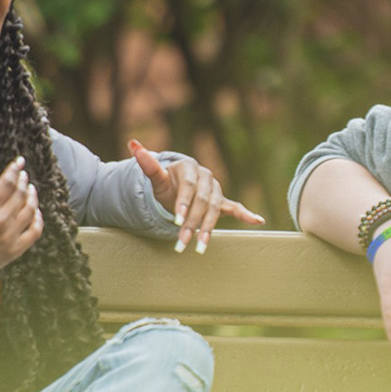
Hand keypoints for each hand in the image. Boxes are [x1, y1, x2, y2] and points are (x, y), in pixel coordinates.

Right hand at [0, 142, 42, 303]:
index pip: (8, 182)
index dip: (15, 170)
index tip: (19, 162)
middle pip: (20, 195)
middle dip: (23, 181)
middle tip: (23, 175)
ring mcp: (8, 238)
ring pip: (30, 211)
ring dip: (32, 197)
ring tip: (30, 190)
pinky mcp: (14, 252)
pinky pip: (35, 232)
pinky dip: (38, 220)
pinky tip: (35, 212)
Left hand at [130, 140, 264, 253]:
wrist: (178, 186)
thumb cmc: (167, 183)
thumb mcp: (157, 177)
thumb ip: (148, 165)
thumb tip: (133, 145)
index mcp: (191, 167)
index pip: (189, 186)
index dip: (184, 202)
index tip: (177, 220)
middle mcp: (207, 177)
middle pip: (202, 202)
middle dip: (192, 223)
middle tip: (182, 241)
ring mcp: (216, 190)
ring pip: (214, 209)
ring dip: (208, 229)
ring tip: (201, 246)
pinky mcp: (221, 201)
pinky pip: (235, 207)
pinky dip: (246, 214)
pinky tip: (257, 220)